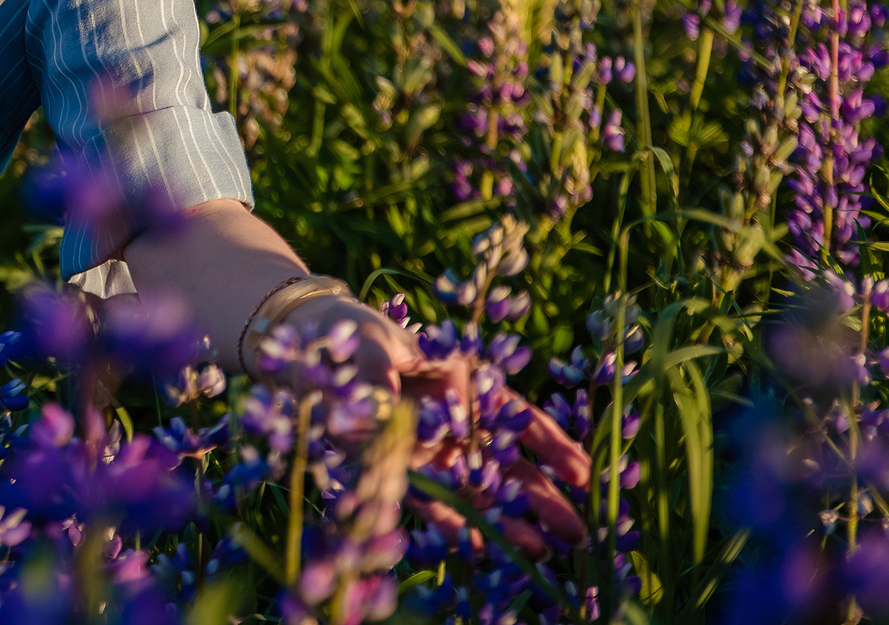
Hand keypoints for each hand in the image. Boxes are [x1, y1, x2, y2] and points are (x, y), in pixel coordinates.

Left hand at [277, 292, 592, 554]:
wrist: (307, 347)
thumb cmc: (354, 335)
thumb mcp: (376, 345)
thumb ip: (390, 377)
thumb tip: (404, 413)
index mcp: (462, 384)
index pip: (516, 418)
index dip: (550, 446)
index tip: (582, 474)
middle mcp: (450, 422)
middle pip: (504, 463)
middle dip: (541, 498)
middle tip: (576, 533)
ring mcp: (426, 449)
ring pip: (475, 489)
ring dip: (506, 520)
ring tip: (540, 552)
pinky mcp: (394, 469)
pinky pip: (428, 500)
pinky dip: (451, 522)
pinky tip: (477, 547)